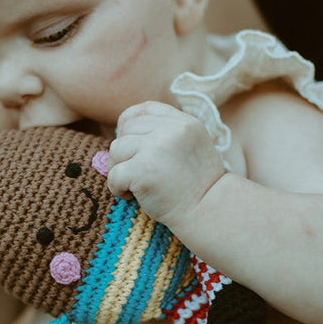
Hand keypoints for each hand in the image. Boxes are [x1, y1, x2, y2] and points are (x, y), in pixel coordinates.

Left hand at [107, 101, 225, 224]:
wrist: (209, 213)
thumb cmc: (198, 187)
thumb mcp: (191, 148)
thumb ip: (166, 134)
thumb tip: (122, 129)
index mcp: (185, 123)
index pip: (144, 110)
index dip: (129, 125)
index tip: (132, 146)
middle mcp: (171, 130)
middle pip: (126, 129)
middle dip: (124, 152)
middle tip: (136, 173)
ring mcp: (156, 148)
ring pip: (116, 149)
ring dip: (119, 170)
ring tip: (136, 186)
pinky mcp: (143, 170)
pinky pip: (114, 174)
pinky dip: (118, 189)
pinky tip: (132, 196)